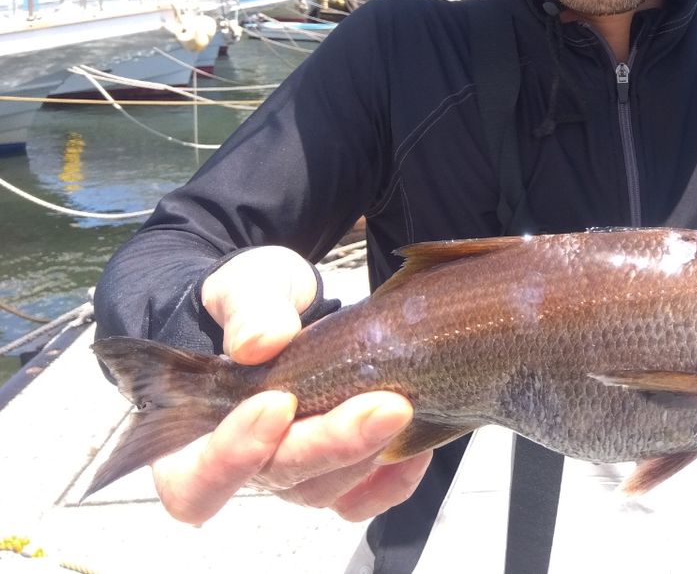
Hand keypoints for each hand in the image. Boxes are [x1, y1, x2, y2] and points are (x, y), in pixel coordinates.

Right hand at [151, 246, 427, 524]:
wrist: (291, 310)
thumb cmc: (252, 305)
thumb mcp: (244, 288)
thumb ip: (247, 309)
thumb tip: (259, 343)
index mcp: (190, 440)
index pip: (199, 478)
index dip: (235, 451)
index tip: (278, 402)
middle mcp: (245, 469)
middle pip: (281, 480)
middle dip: (333, 444)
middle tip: (385, 404)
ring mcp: (297, 473)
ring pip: (330, 488)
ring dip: (369, 452)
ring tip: (405, 404)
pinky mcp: (341, 470)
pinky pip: (369, 496)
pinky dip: (397, 477)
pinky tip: (419, 441)